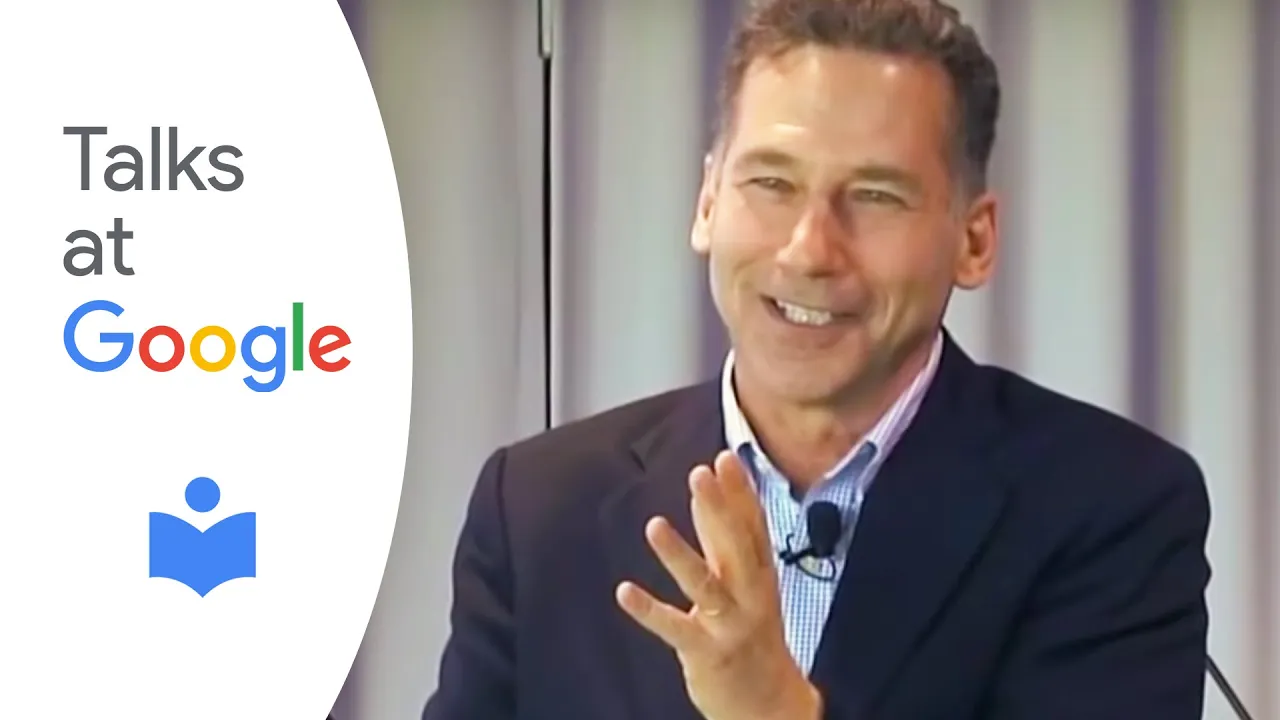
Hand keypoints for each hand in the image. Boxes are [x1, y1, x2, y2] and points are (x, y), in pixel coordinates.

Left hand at [615, 450, 822, 719]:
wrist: (768, 702)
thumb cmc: (752, 632)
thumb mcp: (743, 581)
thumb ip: (721, 537)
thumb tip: (706, 492)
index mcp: (758, 573)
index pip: (752, 525)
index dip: (740, 491)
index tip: (726, 458)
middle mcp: (750, 595)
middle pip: (736, 545)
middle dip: (719, 508)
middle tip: (701, 473)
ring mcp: (729, 624)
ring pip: (705, 585)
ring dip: (680, 555)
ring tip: (655, 525)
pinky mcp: (706, 652)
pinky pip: (675, 629)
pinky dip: (650, 610)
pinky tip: (625, 591)